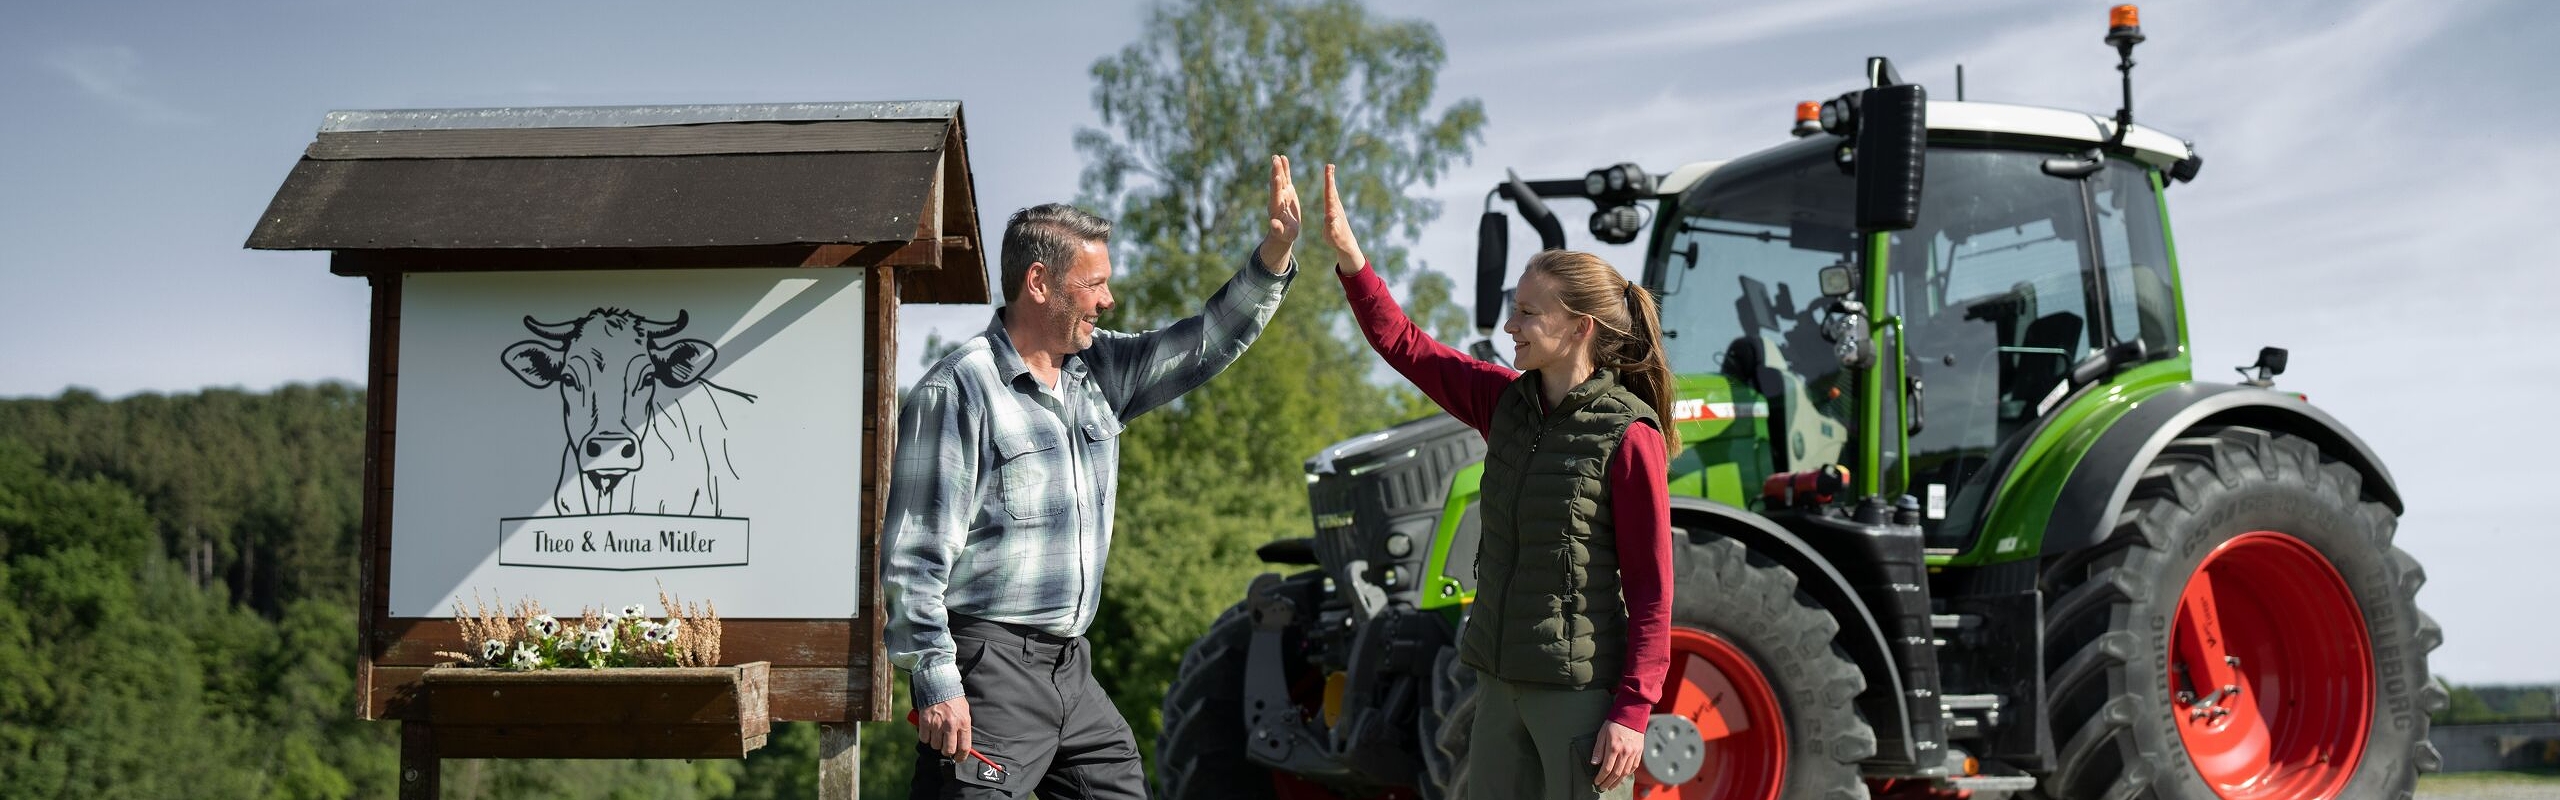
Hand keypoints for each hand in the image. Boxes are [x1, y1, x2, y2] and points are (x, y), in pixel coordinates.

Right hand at [917, 696, 972, 758]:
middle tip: (946, 746)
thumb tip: (963, 747)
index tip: (959, 758)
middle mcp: (950, 725)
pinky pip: (924, 739)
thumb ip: (964, 729)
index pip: (964, 748)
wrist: (939, 685)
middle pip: (948, 750)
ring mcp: (937, 724)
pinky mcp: (925, 722)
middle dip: (947, 751)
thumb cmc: (954, 700)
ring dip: (936, 743)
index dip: (961, 757)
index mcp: (963, 723)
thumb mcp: (965, 713)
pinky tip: (929, 730)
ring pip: (935, 745)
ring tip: (938, 734)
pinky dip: (926, 737)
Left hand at [1257, 154, 1299, 273]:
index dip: (1276, 186)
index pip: (1276, 195)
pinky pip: (1286, 178)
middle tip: (1274, 160)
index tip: (1276, 177)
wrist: (1284, 233)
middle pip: (1276, 183)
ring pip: (1280, 178)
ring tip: (1276, 156)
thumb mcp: (1283, 234)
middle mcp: (1278, 198)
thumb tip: (1273, 224)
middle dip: (1275, 172)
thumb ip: (1278, 229)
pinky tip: (1283, 158)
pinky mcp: (1288, 192)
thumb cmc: (1284, 235)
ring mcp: (1282, 194)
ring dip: (1278, 167)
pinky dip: (1285, 168)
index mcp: (1276, 208)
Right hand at [1319, 163, 1365, 275]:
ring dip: (1330, 181)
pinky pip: (1331, 197)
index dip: (1328, 181)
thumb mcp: (1332, 235)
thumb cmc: (1337, 241)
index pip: (1329, 193)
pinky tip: (1329, 187)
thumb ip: (1330, 225)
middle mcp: (1336, 208)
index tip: (1328, 170)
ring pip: (1332, 192)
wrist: (1347, 245)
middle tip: (1329, 165)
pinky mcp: (1336, 212)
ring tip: (1329, 171)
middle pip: (1332, 190)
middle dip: (1330, 177)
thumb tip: (1329, 214)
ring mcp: (1336, 209)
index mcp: (1333, 211)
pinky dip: (1330, 189)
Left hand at [1590, 720, 1642, 790]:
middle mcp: (1625, 752)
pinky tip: (1622, 777)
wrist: (1631, 714)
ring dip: (1618, 781)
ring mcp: (1633, 752)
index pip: (1607, 768)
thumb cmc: (1614, 723)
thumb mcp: (1602, 733)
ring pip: (1626, 772)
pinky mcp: (1639, 751)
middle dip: (1608, 782)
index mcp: (1614, 747)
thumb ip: (1598, 749)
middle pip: (1616, 773)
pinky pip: (1634, 767)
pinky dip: (1628, 774)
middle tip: (1603, 788)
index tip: (1596, 782)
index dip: (1601, 777)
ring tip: (1612, 786)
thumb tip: (1594, 763)